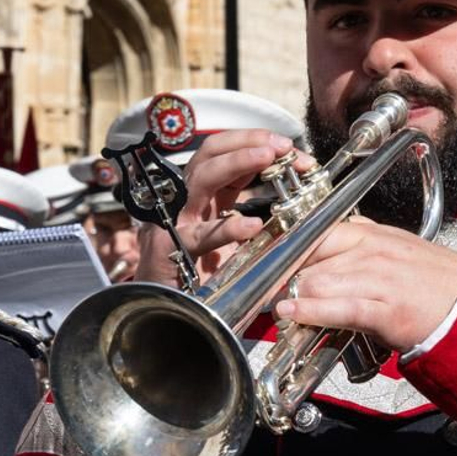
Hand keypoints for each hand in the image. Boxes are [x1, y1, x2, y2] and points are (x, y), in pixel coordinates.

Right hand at [132, 130, 314, 284]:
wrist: (166, 314)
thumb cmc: (202, 275)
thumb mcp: (232, 234)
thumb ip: (251, 211)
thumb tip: (289, 190)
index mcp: (205, 196)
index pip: (225, 152)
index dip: (256, 142)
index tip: (290, 147)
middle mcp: (188, 202)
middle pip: (210, 153)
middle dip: (248, 141)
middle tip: (282, 145)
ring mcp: (175, 223)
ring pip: (200, 179)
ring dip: (237, 162)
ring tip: (268, 158)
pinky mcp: (169, 251)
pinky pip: (198, 235)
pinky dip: (227, 228)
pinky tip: (253, 226)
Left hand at [272, 219, 456, 351]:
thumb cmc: (434, 282)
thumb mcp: (396, 249)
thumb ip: (360, 245)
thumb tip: (325, 248)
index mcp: (373, 234)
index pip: (317, 231)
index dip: (287, 248)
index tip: (268, 261)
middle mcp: (373, 252)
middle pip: (311, 258)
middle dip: (283, 277)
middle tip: (264, 291)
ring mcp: (379, 280)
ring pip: (319, 281)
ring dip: (293, 297)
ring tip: (276, 308)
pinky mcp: (385, 310)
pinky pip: (339, 307)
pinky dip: (310, 311)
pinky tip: (293, 313)